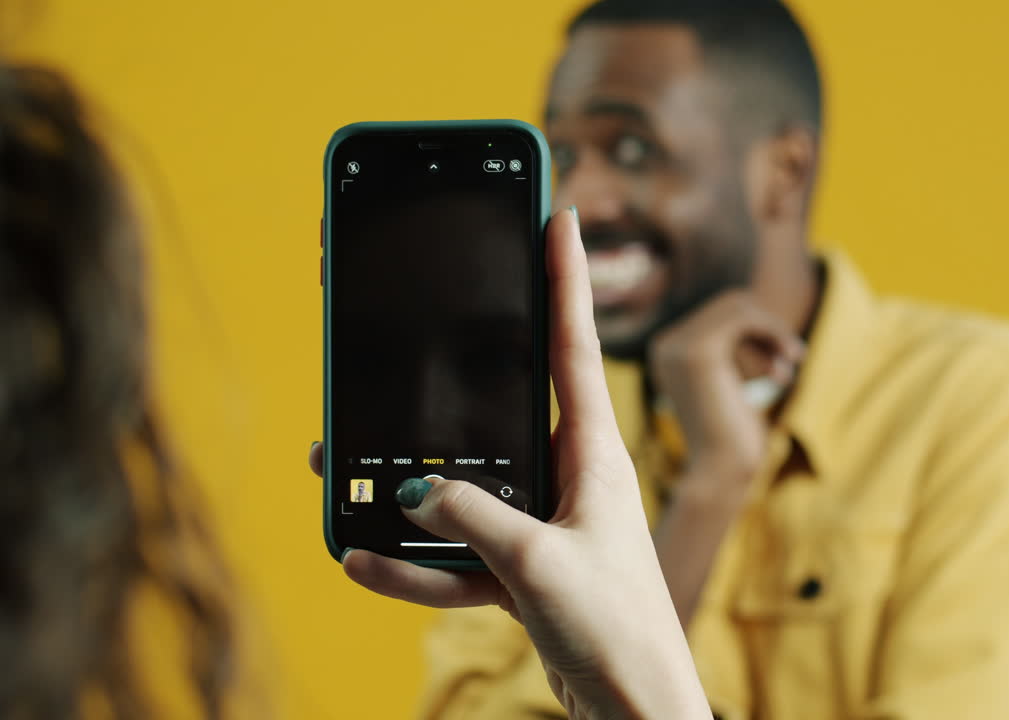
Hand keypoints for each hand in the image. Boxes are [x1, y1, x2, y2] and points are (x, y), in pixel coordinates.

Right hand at [309, 209, 710, 719]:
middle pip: (499, 411)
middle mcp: (570, 477)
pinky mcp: (523, 567)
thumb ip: (474, 518)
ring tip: (337, 472)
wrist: (636, 708)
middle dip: (447, 383)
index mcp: (595, 454)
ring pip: (463, 489)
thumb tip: (414, 489)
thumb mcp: (537, 564)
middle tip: (400, 346)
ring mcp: (543, 522)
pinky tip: (361, 559)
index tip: (557, 215)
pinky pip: (456, 553)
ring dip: (407, 491)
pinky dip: (414, 563)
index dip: (565, 277)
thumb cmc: (617, 629)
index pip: (575, 345)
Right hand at [647, 290, 804, 484]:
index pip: (718, 314)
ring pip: (738, 306)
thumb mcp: (730, 387)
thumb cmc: (731, 440)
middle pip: (729, 304)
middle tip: (793, 360)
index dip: (758, 332)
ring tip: (791, 365)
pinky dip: (773, 333)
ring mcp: (678, 346)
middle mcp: (665, 345)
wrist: (719, 474)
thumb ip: (732, 351)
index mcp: (667, 352)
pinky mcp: (699, 352)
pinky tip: (786, 367)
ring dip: (774, 332)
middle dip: (767, 328)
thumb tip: (748, 302)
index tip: (780, 367)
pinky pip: (744, 317)